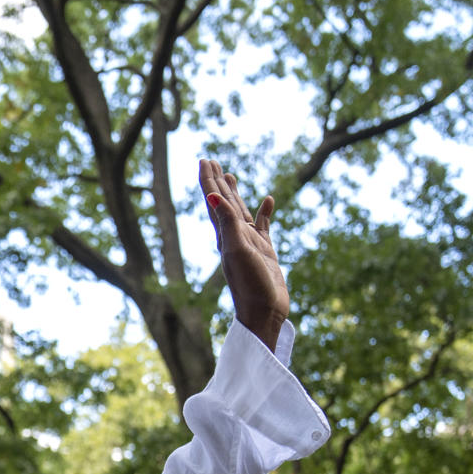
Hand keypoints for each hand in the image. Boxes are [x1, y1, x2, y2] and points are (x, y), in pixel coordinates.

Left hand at [200, 158, 287, 349]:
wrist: (265, 312)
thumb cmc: (250, 285)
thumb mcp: (238, 250)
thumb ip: (228, 223)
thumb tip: (211, 196)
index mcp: (224, 235)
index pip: (213, 201)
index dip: (208, 180)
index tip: (204, 160)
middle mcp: (234, 236)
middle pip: (223, 202)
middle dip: (216, 181)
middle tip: (211, 161)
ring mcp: (249, 243)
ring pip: (240, 211)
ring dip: (234, 193)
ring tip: (229, 175)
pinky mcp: (265, 251)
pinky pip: (262, 225)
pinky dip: (264, 212)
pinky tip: (268, 200)